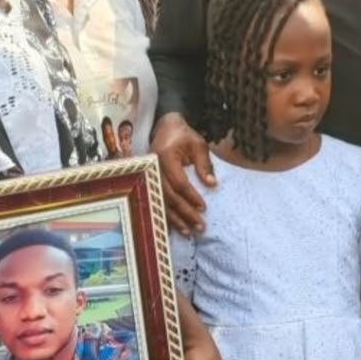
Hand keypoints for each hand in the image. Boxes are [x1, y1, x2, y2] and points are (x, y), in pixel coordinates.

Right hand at [152, 112, 216, 234]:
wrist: (165, 128)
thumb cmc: (184, 136)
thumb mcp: (199, 145)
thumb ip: (204, 164)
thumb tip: (212, 184)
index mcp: (165, 157)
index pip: (179, 183)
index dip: (191, 197)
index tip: (204, 207)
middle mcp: (153, 169)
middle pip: (169, 196)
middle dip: (185, 213)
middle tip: (200, 226)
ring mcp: (149, 176)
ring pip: (160, 202)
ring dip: (175, 219)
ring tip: (189, 232)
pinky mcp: (149, 181)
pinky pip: (156, 201)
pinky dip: (166, 215)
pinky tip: (175, 227)